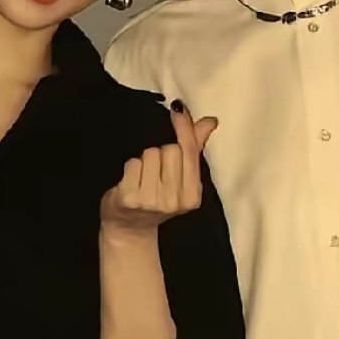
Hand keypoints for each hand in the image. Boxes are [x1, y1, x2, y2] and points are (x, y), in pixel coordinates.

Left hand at [100, 104, 217, 234]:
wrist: (129, 228)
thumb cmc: (156, 198)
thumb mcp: (180, 178)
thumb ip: (194, 148)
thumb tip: (209, 121)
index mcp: (193, 196)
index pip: (189, 152)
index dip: (184, 129)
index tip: (178, 110)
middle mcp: (174, 201)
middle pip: (170, 149)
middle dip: (161, 153)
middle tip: (156, 172)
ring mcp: (151, 201)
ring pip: (151, 154)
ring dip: (145, 161)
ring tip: (143, 178)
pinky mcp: (130, 198)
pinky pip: (133, 163)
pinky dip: (131, 168)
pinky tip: (131, 183)